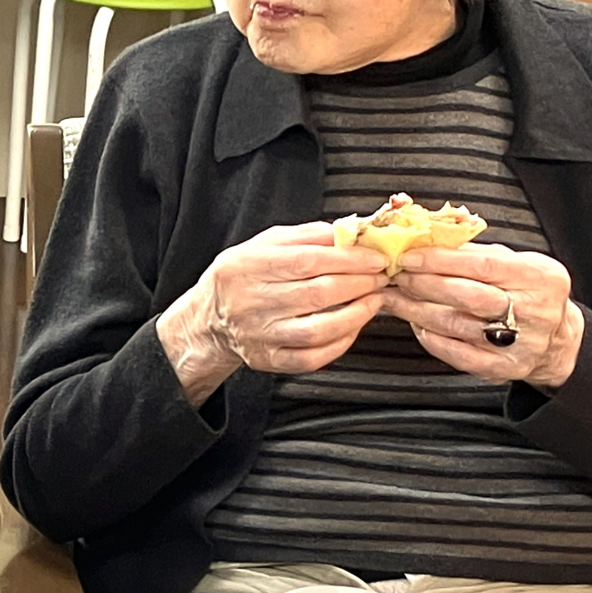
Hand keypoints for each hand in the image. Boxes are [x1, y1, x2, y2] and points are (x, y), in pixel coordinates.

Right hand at [157, 221, 389, 405]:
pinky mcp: (268, 359)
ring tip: (374, 300)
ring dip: (356, 315)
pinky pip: (312, 358)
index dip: (348, 259)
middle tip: (381, 277)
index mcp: (249, 266)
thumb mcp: (264, 243)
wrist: (210, 316)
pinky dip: (340, 343)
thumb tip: (350, 232)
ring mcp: (260, 335)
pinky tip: (353, 327)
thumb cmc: (244, 274)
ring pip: (318, 330)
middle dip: (359, 284)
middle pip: (317, 294)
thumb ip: (306, 235)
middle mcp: (251, 302)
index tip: (375, 257)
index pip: (307, 261)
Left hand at [383, 244, 583, 390]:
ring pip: (456, 325)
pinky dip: (431, 338)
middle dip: (424, 284)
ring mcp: (518, 343)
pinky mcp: (502, 368)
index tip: (409, 256)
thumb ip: (476, 252)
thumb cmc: (529, 292)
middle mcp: (533, 311)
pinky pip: (457, 355)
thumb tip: (427, 239)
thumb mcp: (517, 263)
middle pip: (468, 297)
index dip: (440, 260)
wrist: (558, 339)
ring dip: (417, 310)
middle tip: (396, 276)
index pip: (482, 265)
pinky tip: (416, 324)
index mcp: (538, 277)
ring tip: (394, 298)